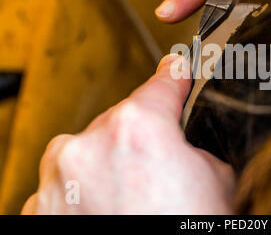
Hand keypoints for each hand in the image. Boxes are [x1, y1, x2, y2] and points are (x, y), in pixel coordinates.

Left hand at [22, 55, 234, 214]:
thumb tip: (180, 139)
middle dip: (140, 138)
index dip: (176, 74)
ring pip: (89, 151)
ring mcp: (57, 181)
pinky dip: (86, 192)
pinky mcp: (40, 211)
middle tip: (161, 172)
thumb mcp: (215, 178)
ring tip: (135, 199)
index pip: (163, 82)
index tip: (176, 67)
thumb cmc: (192, 227)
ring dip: (109, 164)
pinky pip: (67, 185)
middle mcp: (88, 146)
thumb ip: (190, 146)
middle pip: (121, 121)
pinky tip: (110, 213)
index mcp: (137, 128)